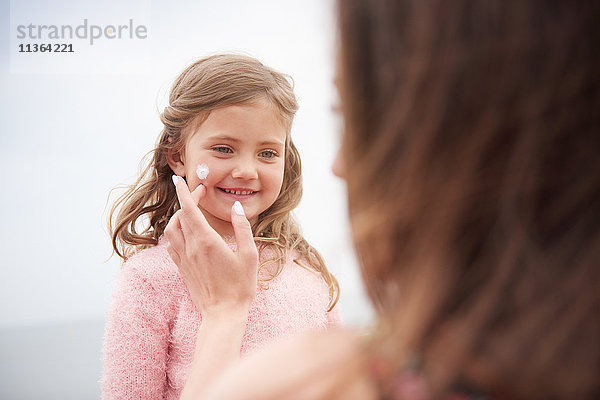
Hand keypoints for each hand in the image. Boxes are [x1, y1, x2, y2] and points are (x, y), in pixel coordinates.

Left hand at [164, 176, 258, 316]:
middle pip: (181, 216)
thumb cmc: (240, 287)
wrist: (222, 314)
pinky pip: (172, 244)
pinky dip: (176, 232)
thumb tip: (237, 208)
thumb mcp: (249, 255)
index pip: (189, 210)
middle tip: (200, 192)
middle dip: (187, 200)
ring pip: (172, 229)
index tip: (180, 179)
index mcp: (207, 242)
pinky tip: (187, 232)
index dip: (184, 192)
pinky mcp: (182, 268)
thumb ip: (243, 228)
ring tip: (192, 211)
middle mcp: (191, 248)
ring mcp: (184, 259)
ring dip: (179, 216)